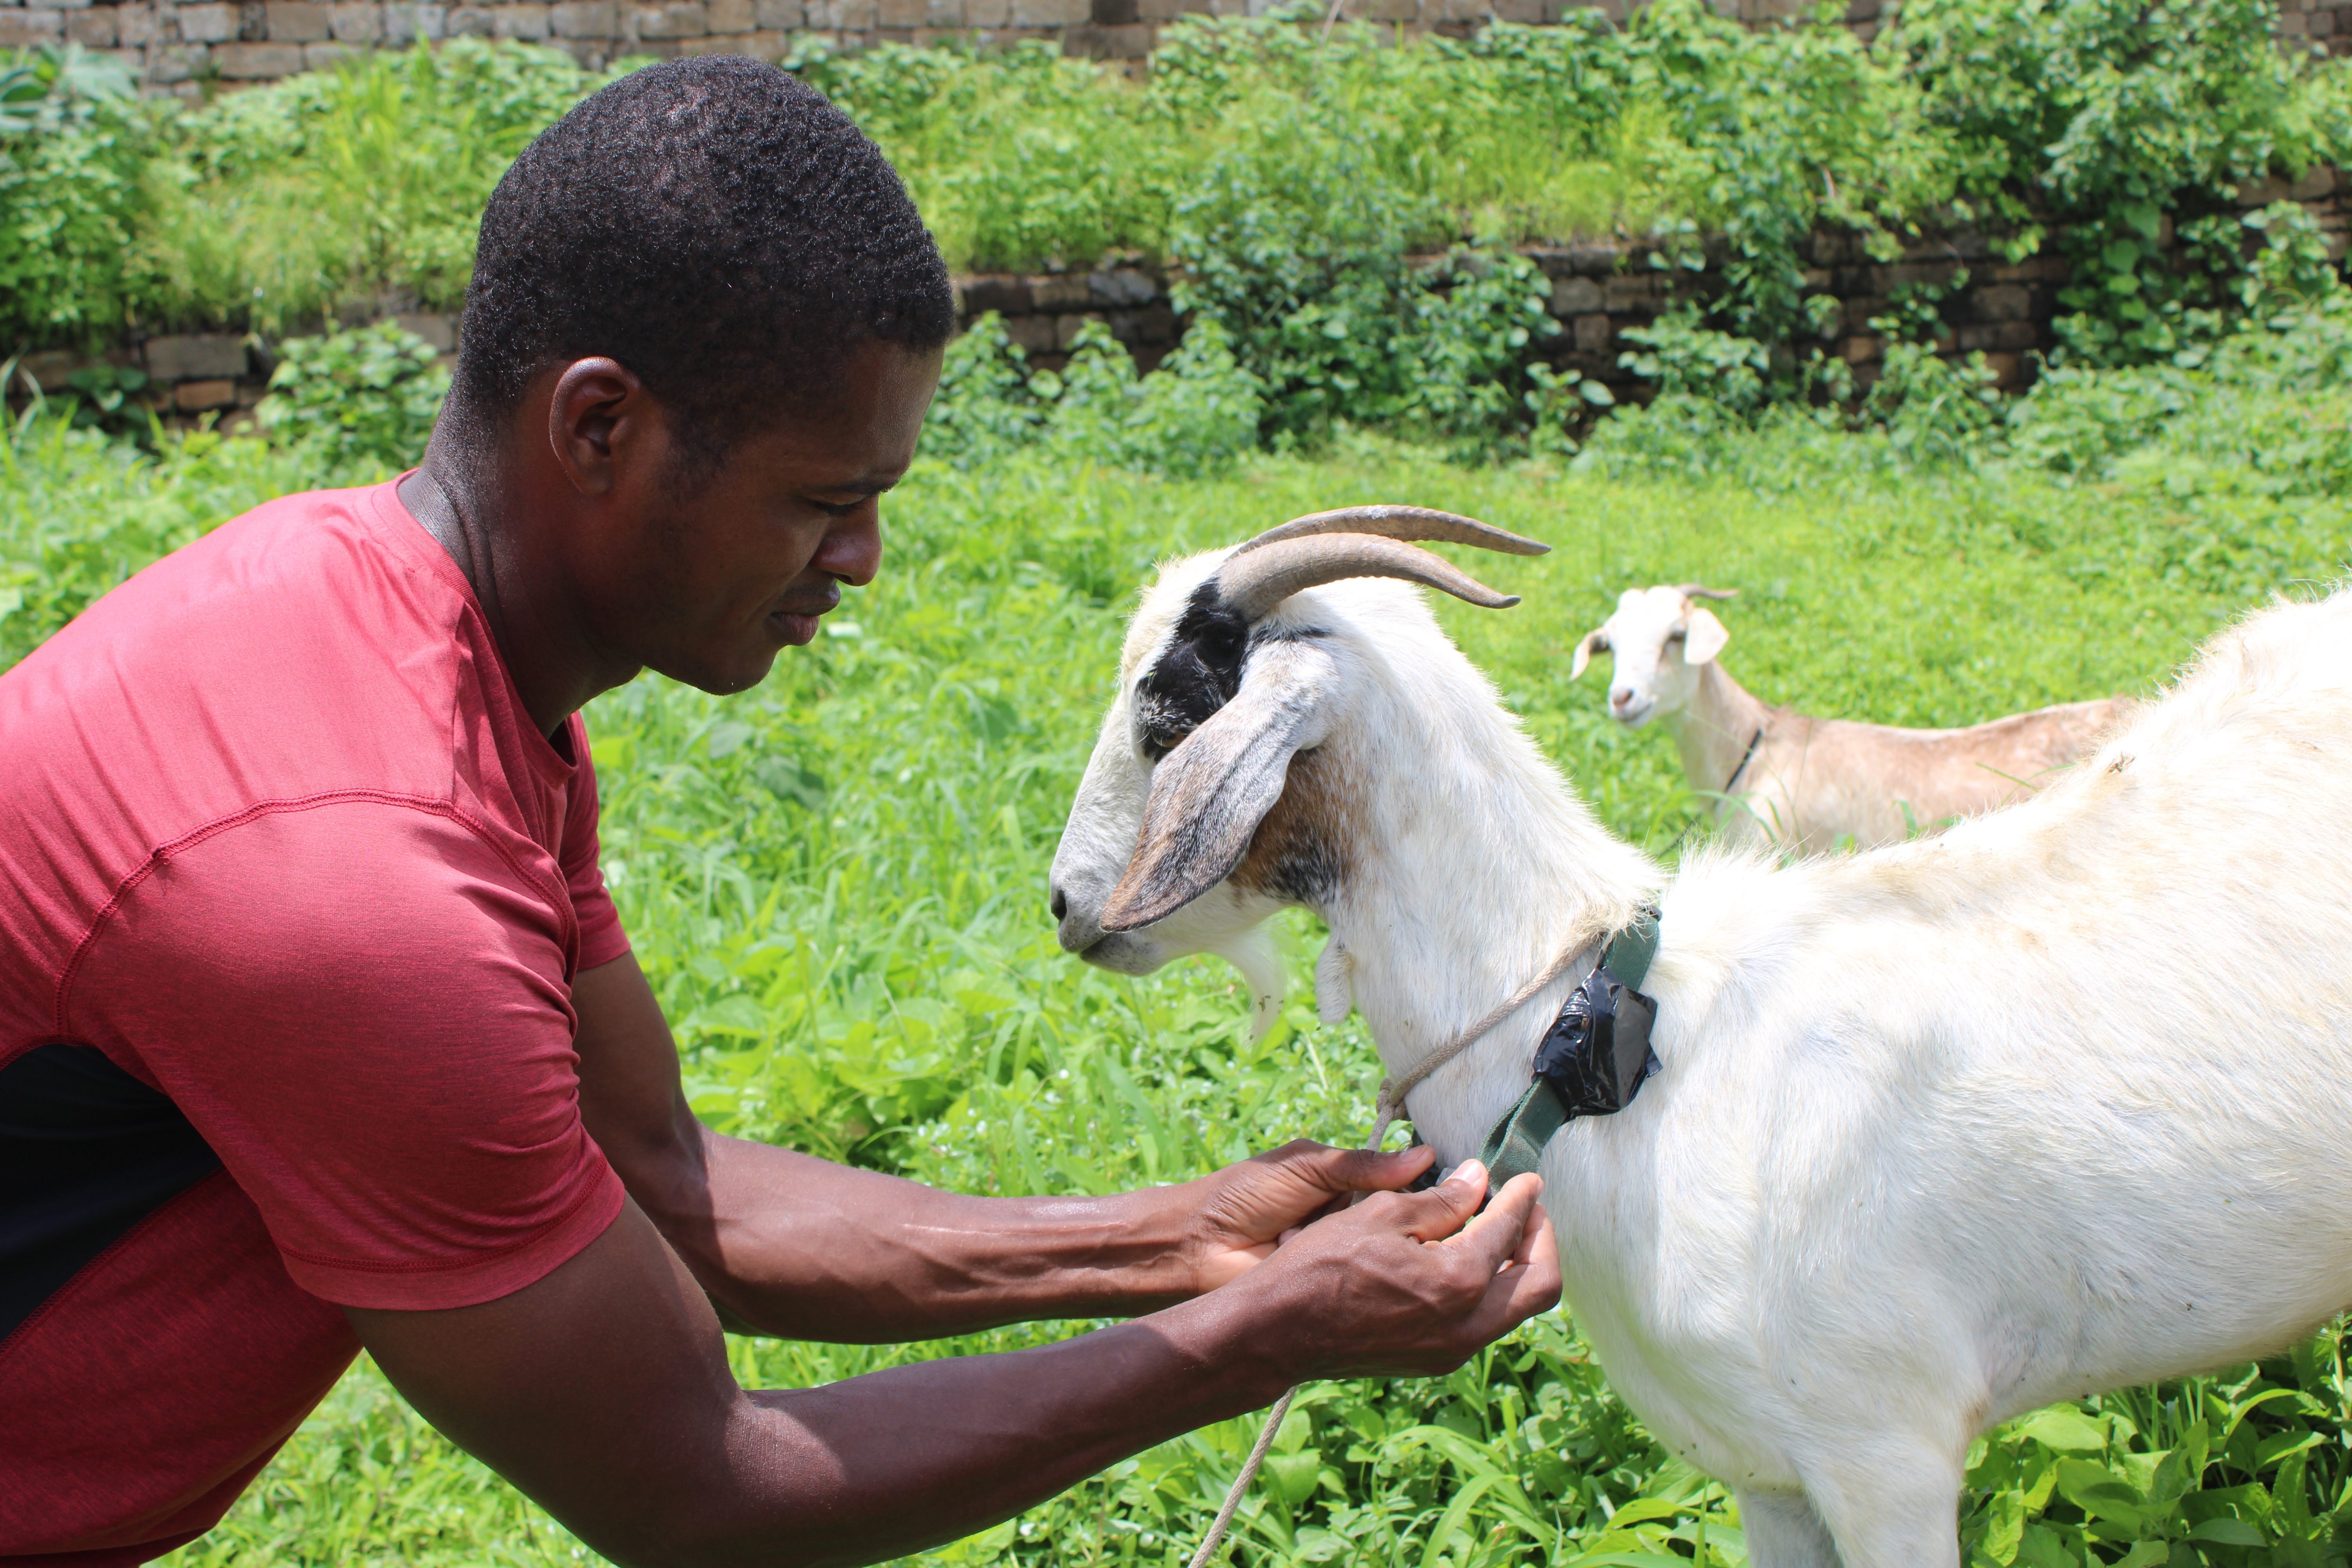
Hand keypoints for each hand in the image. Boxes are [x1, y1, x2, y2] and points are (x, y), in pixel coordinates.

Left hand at [1173, 1139, 1440, 1292]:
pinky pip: (1362, 1285)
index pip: (1400, 1187)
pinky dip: (1369, 1282)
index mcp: (1344, 1186)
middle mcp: (1348, 1223)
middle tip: (1454, 1229)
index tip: (1469, 1191)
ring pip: (1386, 1257)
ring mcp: (1341, 1260)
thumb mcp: (1306, 1166)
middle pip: (1400, 1224)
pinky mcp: (1330, 1291)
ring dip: (1393, 1254)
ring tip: (1425, 1253)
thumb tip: (1425, 1157)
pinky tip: (1394, 1280)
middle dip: (1417, 1226)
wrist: (1197, 1245)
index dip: (1428, 1190)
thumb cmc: (1245, 1194)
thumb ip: (1361, 1165)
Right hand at [1233, 1160, 1560, 1380]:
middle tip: (1526, 1208)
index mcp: (1459, 1281)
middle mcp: (1468, 1324)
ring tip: (1495, 1230)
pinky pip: (1484, 1323)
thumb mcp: (1382, 1215)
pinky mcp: (1435, 1359)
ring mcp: (1453, 1349)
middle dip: (1541, 1240)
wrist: (1280, 1332)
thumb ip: (1441, 1201)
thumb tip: (1478, 1180)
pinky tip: (1464, 1261)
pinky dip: (1489, 1289)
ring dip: (1516, 1267)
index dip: (1521, 1197)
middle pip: (1541, 1284)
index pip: (1510, 1230)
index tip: (1525, 1179)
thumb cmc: (1322, 1265)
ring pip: (1515, 1308)